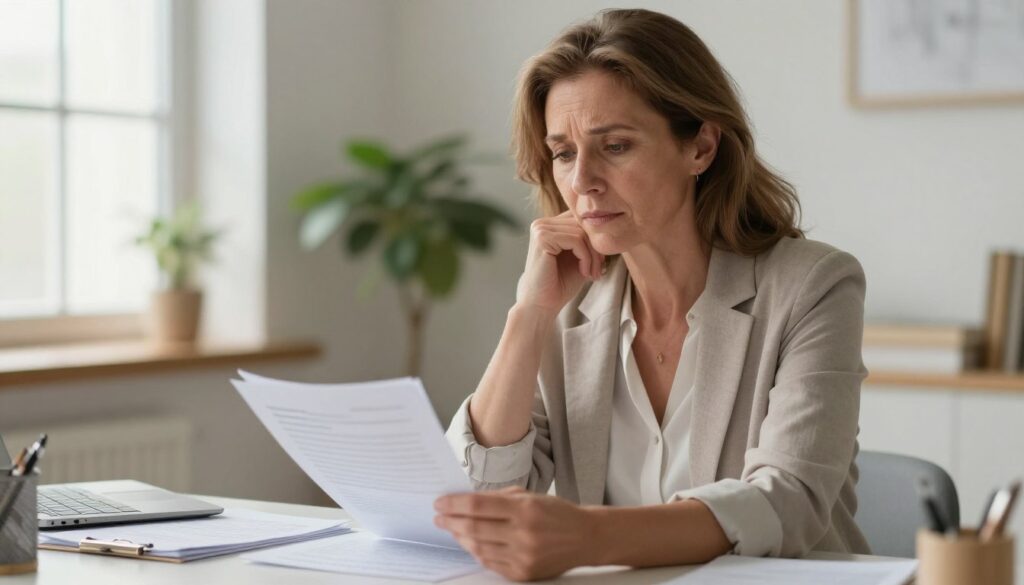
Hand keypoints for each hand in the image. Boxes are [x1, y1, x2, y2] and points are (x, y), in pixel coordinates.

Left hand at [434, 487, 600, 581]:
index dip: (454, 504)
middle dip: (451, 521)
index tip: (440, 503)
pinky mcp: (523, 573)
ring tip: (452, 529)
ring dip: (460, 538)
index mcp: (525, 509)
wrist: (586, 538)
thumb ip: (500, 498)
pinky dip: (477, 552)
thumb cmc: (557, 513)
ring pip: (479, 548)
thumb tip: (467, 501)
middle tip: (439, 517)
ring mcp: (523, 556)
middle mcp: (523, 534)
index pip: (478, 505)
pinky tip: (470, 544)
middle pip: (474, 527)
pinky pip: (490, 563)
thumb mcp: (531, 496)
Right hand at [517, 211, 603, 316]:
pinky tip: (584, 273)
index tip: (600, 263)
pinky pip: (576, 240)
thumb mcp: (580, 257)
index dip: (594, 240)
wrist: (543, 304)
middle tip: (598, 271)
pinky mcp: (542, 238)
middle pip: (582, 225)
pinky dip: (586, 258)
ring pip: (581, 233)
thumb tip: (610, 226)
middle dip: (596, 250)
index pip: (581, 220)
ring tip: (592, 274)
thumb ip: (589, 240)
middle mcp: (542, 224)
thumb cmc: (561, 283)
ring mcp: (540, 229)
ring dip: (593, 256)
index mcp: (549, 225)